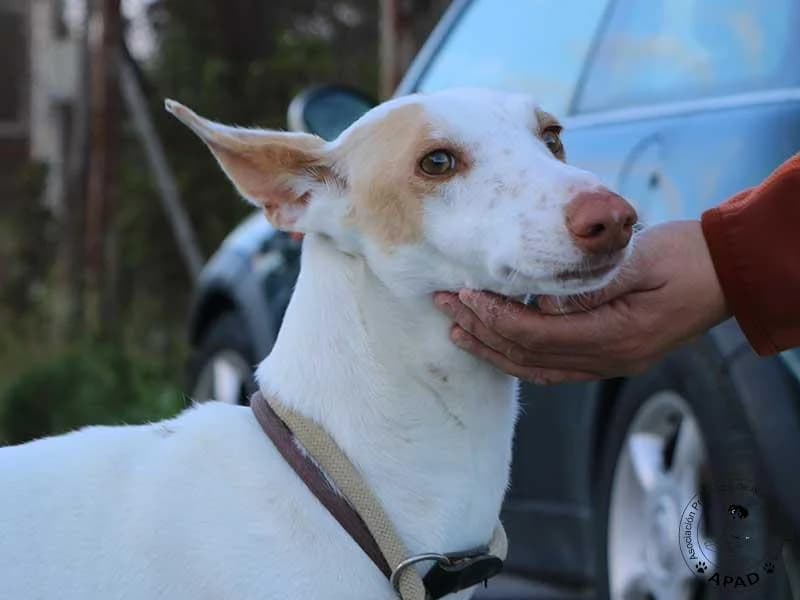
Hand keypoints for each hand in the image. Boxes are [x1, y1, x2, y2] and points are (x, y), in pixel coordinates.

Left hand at [434, 221, 729, 382]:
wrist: (725, 273)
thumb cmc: (685, 257)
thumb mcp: (640, 260)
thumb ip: (590, 285)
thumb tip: (542, 301)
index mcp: (616, 337)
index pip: (537, 335)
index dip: (496, 317)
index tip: (465, 294)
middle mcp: (608, 360)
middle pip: (528, 356)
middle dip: (482, 332)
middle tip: (446, 306)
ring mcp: (608, 363)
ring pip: (536, 368)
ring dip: (494, 349)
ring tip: (457, 329)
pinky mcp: (608, 356)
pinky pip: (553, 367)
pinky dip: (519, 356)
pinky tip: (496, 344)